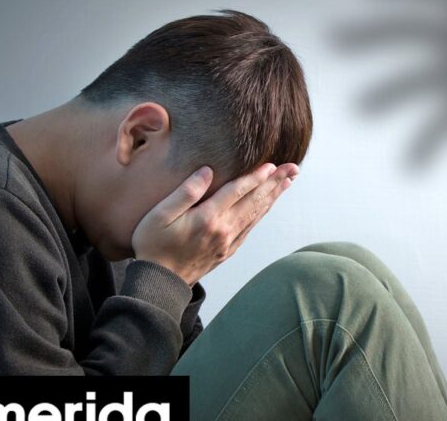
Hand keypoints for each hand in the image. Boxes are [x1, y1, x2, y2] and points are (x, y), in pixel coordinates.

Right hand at [131, 162, 299, 286]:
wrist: (159, 282)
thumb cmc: (153, 245)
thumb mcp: (160, 215)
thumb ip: (185, 192)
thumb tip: (207, 171)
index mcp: (208, 218)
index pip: (238, 191)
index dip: (256, 176)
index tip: (273, 164)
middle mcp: (223, 230)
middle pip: (254, 201)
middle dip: (275, 183)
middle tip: (293, 168)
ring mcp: (227, 242)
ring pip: (256, 215)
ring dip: (273, 197)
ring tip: (288, 183)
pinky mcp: (226, 251)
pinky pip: (250, 228)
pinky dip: (262, 214)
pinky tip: (267, 206)